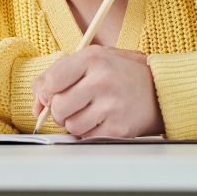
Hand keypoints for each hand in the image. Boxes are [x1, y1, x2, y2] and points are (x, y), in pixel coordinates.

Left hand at [32, 46, 163, 137]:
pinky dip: (88, 133)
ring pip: (70, 125)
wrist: (160, 90)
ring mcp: (111, 106)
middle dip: (59, 110)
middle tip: (72, 105)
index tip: (53, 93)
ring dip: (74, 123)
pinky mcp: (118, 128)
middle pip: (58, 106)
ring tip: (89, 112)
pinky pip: (87, 138)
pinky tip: (100, 121)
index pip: (51, 80)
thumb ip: (59, 74)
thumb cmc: (121, 73)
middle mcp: (102, 80)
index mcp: (92, 58)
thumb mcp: (92, 60)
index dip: (47, 91)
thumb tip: (36, 104)